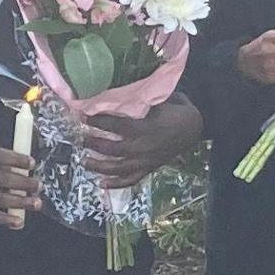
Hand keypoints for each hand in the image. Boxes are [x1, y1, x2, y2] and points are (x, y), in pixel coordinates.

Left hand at [80, 98, 201, 189]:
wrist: (195, 128)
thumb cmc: (176, 110)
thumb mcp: (161, 99)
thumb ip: (141, 99)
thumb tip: (118, 90)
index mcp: (145, 127)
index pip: (115, 125)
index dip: (97, 120)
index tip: (82, 114)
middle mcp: (143, 146)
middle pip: (112, 148)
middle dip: (93, 143)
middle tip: (79, 137)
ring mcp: (145, 160)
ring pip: (118, 167)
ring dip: (99, 165)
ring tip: (84, 161)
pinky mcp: (149, 168)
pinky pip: (131, 179)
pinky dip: (116, 184)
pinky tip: (101, 183)